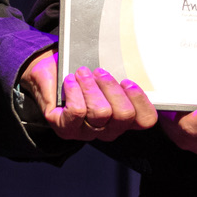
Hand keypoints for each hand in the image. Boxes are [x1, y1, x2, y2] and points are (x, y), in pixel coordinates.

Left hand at [22, 52, 158, 141]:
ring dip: (91, 87)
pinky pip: (77, 112)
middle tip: (99, 72)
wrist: (51, 75)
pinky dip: (74, 91)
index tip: (127, 81)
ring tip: (82, 73)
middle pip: (124, 115)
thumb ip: (121, 72)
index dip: (141, 101)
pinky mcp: (66, 129)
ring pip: (101, 113)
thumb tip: (130, 63)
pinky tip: (70, 81)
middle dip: (112, 88)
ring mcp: (87, 132)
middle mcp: (109, 129)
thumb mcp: (105, 72)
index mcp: (125, 118)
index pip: (146, 120)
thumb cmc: (83, 74)